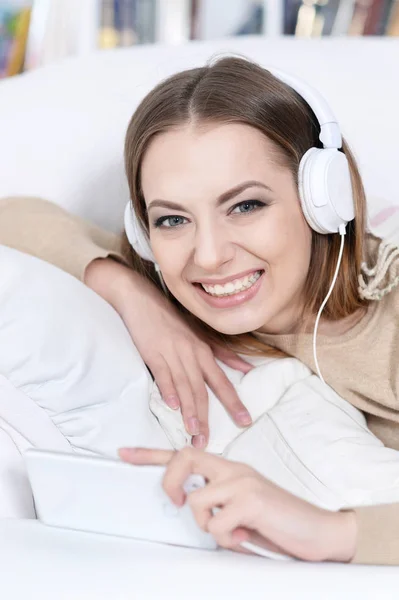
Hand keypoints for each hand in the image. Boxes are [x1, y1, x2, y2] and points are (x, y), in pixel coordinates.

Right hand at [85, 259, 252, 447]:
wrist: (141, 300)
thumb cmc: (171, 320)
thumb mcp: (200, 335)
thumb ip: (223, 354)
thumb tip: (247, 368)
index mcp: (203, 351)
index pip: (222, 381)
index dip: (234, 402)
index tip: (245, 421)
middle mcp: (192, 353)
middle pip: (203, 389)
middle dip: (208, 416)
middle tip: (209, 441)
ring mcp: (173, 352)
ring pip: (185, 385)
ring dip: (189, 410)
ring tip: (193, 431)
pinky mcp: (153, 352)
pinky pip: (162, 373)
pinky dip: (168, 389)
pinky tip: (171, 405)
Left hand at [119, 447, 357, 562]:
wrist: (318, 531)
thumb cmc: (276, 522)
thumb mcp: (241, 508)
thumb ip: (217, 501)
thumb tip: (188, 507)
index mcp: (229, 469)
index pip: (184, 454)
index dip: (150, 455)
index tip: (124, 453)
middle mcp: (233, 468)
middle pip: (183, 458)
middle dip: (169, 483)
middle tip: (176, 504)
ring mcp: (242, 480)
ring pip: (197, 503)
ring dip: (212, 527)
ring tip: (237, 530)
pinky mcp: (251, 498)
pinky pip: (217, 524)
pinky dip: (229, 538)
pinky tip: (250, 535)